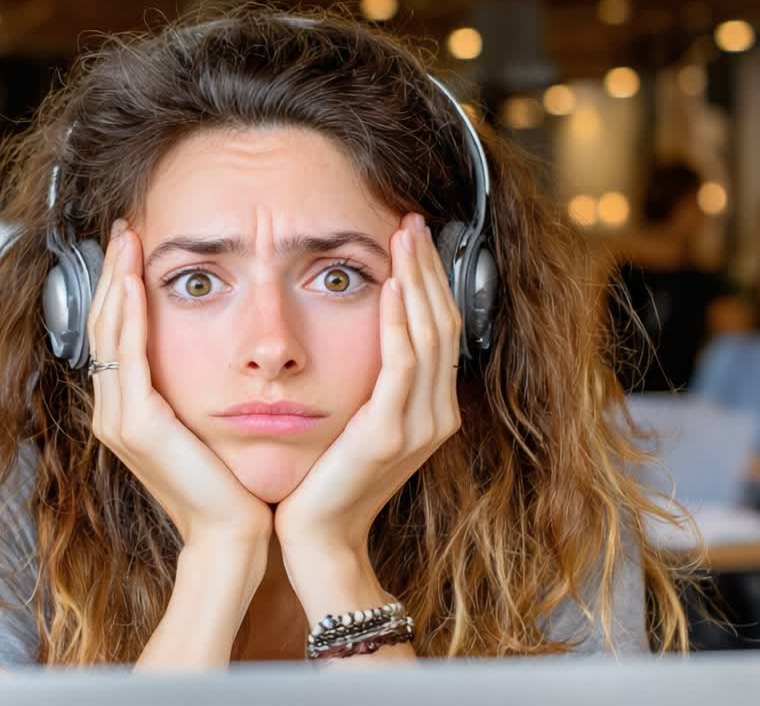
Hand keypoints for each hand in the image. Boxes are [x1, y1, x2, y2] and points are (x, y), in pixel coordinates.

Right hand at [88, 224, 272, 548]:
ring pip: (109, 333)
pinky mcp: (138, 423)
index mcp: (127, 414)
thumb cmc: (228, 487)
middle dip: (112, 274)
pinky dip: (128, 314)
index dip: (118, 291)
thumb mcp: (206, 429)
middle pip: (103, 327)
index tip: (132, 250)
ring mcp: (120, 419)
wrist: (230, 535)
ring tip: (126, 239)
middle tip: (123, 229)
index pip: (115, 338)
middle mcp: (114, 414)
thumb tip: (215, 357)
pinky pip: (128, 355)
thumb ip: (194, 393)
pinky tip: (133, 280)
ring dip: (116, 281)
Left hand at [275, 212, 461, 561]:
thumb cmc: (325, 482)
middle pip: (442, 323)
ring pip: (428, 335)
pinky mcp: (389, 432)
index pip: (440, 330)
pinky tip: (391, 288)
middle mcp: (435, 415)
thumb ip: (371, 384)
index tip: (413, 238)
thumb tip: (362, 332)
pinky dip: (399, 322)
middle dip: (428, 267)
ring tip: (405, 237)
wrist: (317, 539)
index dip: (432, 281)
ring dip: (417, 281)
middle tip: (412, 221)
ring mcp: (418, 425)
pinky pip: (401, 365)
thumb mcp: (356, 423)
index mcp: (431, 410)